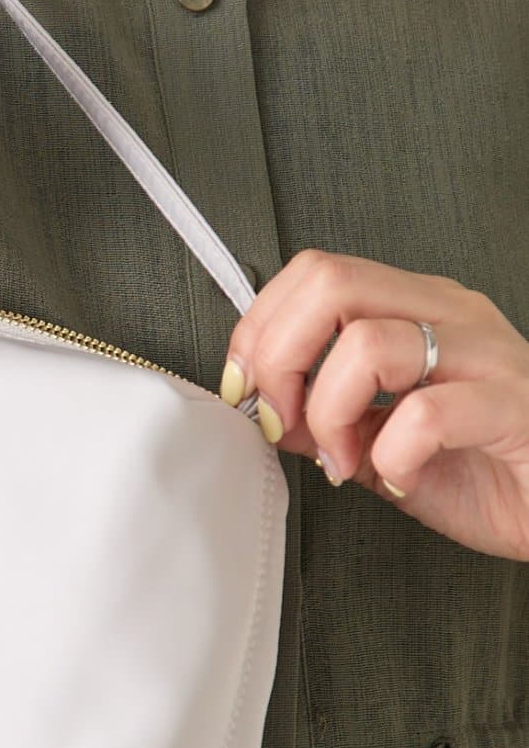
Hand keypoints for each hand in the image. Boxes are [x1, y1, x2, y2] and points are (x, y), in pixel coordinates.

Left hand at [220, 248, 528, 559]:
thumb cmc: (487, 468)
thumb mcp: (379, 441)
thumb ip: (320, 416)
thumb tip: (261, 405)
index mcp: (415, 308)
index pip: (315, 273)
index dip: (259, 327)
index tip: (244, 387)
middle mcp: (449, 315)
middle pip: (330, 285)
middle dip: (279, 357)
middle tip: (283, 417)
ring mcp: (485, 354)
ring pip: (367, 342)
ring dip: (329, 412)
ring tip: (343, 458)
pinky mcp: (512, 404)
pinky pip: (424, 413)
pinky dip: (389, 453)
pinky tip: (399, 474)